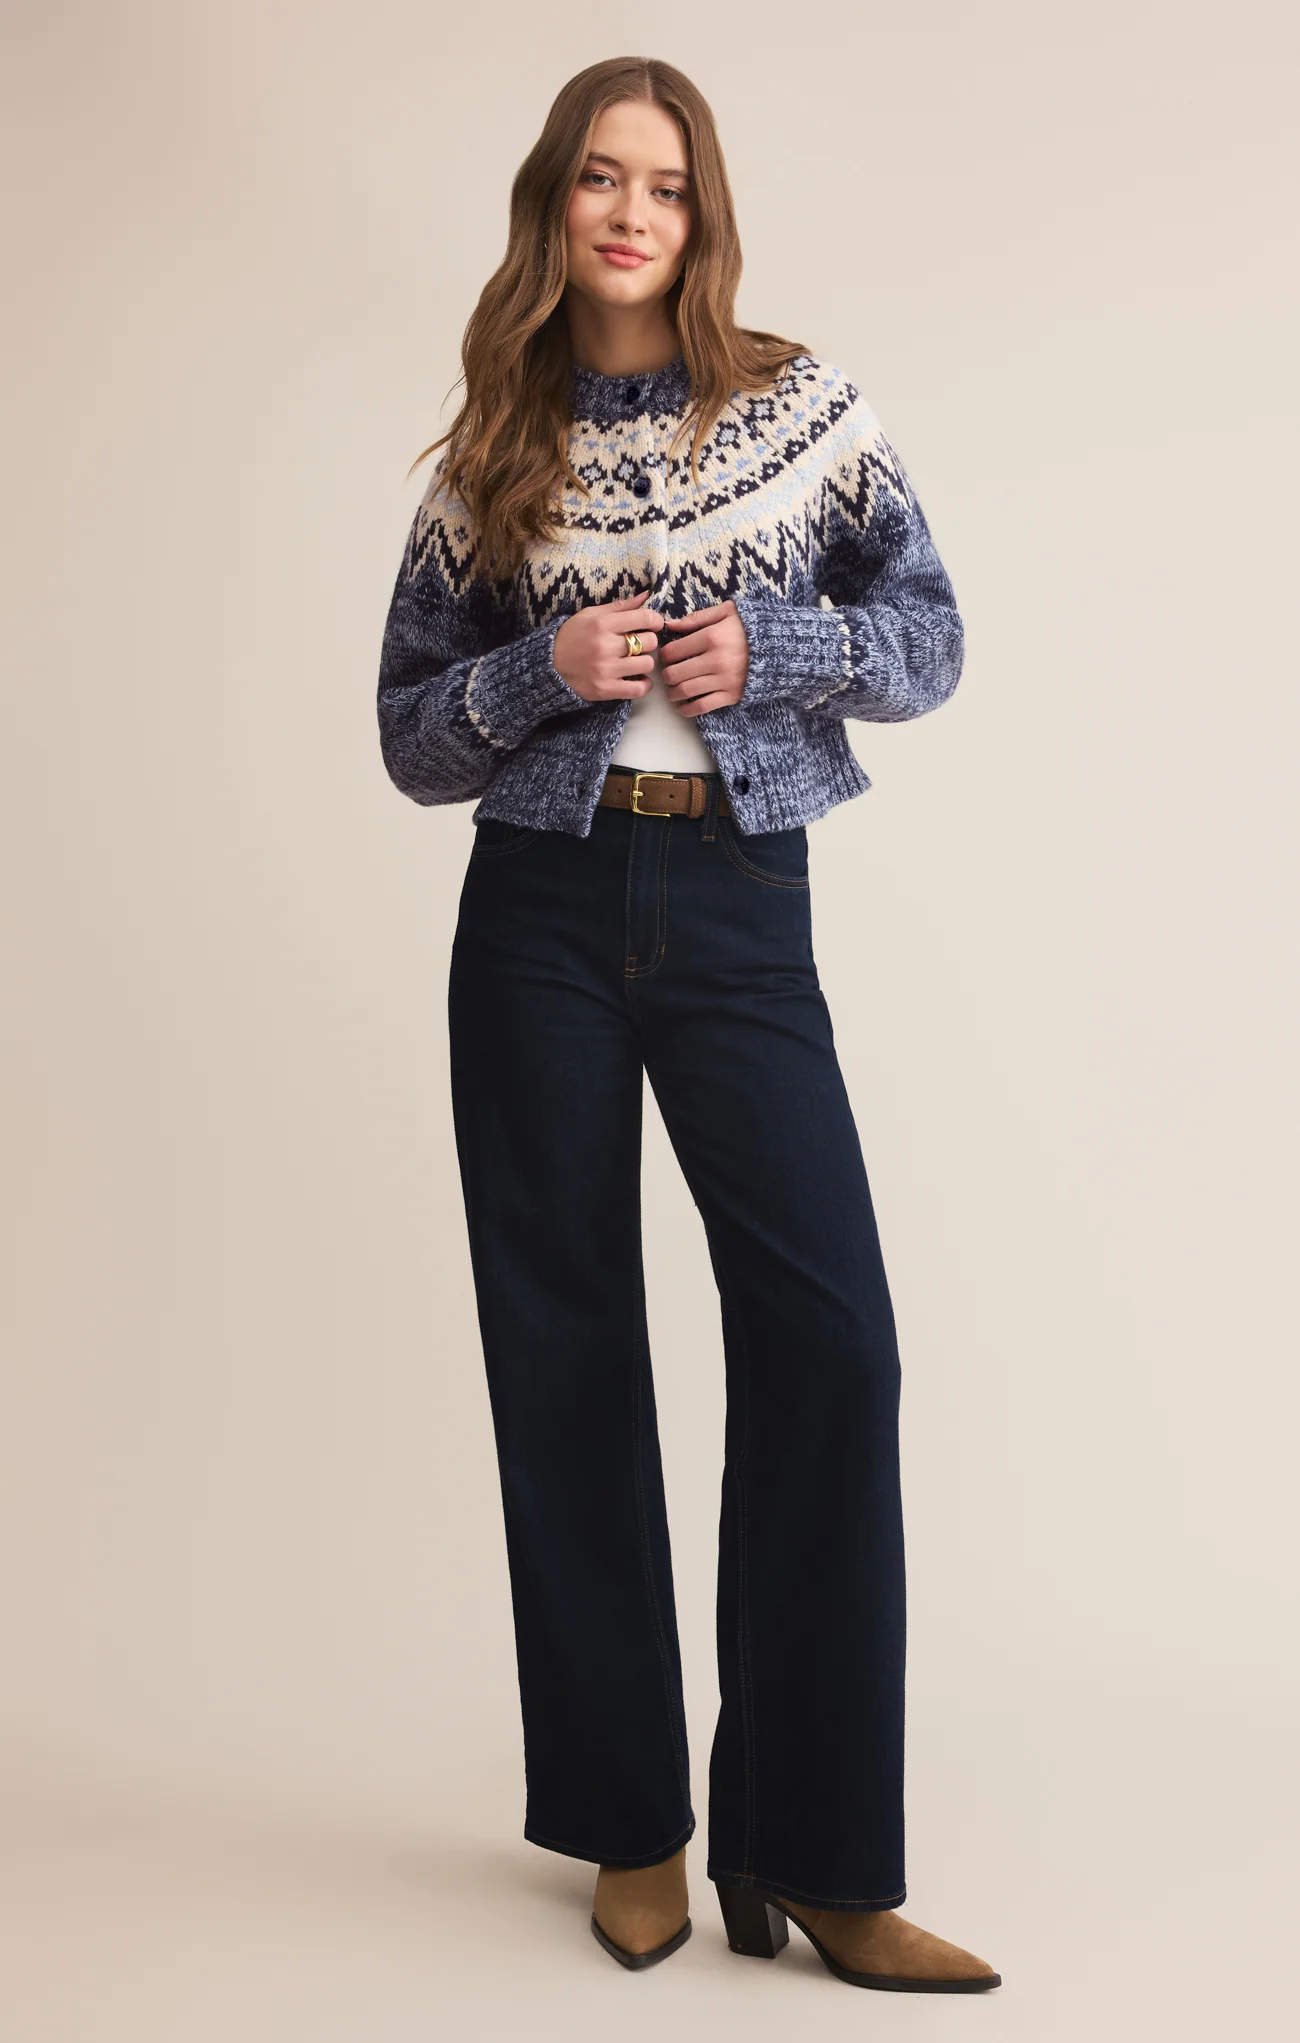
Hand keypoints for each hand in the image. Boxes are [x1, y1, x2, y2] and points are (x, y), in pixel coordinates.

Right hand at [552, 588, 662, 703]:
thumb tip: (646, 596)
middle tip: (640, 644)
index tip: (654, 624)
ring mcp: (605, 669)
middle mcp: (605, 646)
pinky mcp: (605, 689)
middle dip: (648, 642)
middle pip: (649, 642)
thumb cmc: (572, 636)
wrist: (548, 665)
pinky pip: (638, 689)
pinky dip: (644, 685)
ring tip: (636, 662)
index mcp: (602, 624)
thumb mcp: (591, 614)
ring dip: (645, 663)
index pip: (644, 618)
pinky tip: (638, 679)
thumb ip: (620, 606)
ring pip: (647, 665)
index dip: (655, 620)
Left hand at [657, 601, 748, 713]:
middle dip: (666, 675)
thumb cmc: (751, 627)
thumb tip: (670, 625)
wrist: (781, 647)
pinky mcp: (731, 695)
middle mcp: (716, 660)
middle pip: (675, 674)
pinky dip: (687, 710)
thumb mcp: (727, 612)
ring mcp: (724, 680)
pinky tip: (682, 706)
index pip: (673, 651)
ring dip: (672, 693)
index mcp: (712, 637)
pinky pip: (702, 707)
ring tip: (672, 690)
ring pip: (685, 691)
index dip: (664, 655)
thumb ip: (697, 617)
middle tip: (668, 674)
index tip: (666, 656)